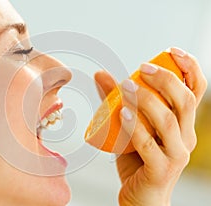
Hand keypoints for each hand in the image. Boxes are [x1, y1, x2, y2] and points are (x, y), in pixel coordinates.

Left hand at [94, 48, 207, 205]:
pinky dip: (136, 127)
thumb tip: (101, 74)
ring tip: (126, 86)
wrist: (141, 198)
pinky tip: (122, 113)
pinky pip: (149, 145)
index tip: (171, 51)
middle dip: (166, 79)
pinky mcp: (160, 170)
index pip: (195, 91)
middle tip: (142, 67)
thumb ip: (116, 101)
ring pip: (168, 121)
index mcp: (182, 125)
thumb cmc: (137, 160)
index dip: (189, 68)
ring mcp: (175, 155)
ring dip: (147, 100)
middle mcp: (185, 138)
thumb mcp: (129, 127)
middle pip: (184, 101)